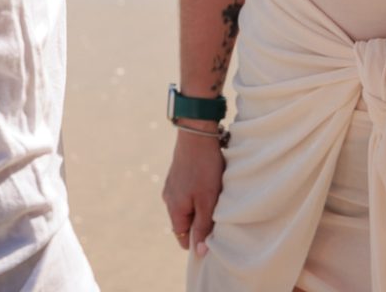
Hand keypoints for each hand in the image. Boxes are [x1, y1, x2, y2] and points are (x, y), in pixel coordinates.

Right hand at [162, 129, 224, 256]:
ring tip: (214, 191)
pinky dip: (198, 191)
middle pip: (186, 222)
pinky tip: (208, 180)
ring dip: (201, 204)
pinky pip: (187, 192)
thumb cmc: (204, 168)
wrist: (196, 132)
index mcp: (174, 209)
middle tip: (216, 208)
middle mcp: (168, 199)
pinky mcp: (176, 174)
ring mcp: (171, 185)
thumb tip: (199, 253)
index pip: (183, 238)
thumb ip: (203, 227)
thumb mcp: (207, 201)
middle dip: (201, 219)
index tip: (213, 230)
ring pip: (187, 206)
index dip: (198, 239)